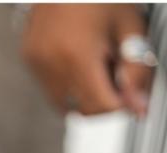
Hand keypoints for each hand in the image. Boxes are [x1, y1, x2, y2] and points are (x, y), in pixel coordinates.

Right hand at [22, 4, 151, 115]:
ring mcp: (36, 63)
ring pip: (62, 102)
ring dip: (81, 92)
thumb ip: (137, 70)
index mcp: (78, 56)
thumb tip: (137, 106)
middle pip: (81, 109)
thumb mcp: (129, 28)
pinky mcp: (28, 59)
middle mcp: (52, 64)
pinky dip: (65, 80)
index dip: (119, 101)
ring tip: (91, 61)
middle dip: (99, 99)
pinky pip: (49, 86)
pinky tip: (74, 54)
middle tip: (111, 71)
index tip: (126, 86)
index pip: (100, 106)